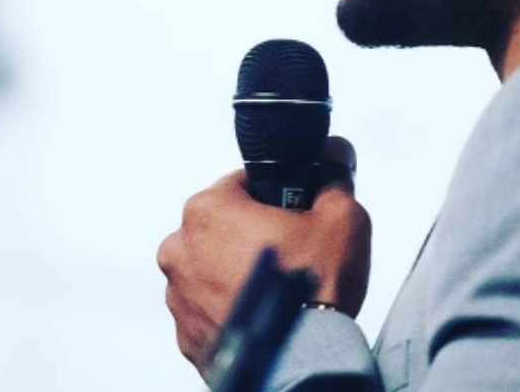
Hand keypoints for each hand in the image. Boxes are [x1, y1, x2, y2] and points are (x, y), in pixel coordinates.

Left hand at [156, 136, 370, 375]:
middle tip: (290, 255)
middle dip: (252, 236)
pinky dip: (230, 311)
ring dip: (236, 273)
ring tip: (278, 292)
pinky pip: (209, 310)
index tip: (294, 214)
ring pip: (211, 268)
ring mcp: (178, 296)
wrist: (300, 367)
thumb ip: (333, 178)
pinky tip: (264, 318)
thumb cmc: (312, 289)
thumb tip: (334, 153)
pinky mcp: (186, 337)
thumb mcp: (340, 218)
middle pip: (223, 226)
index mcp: (207, 208)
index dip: (274, 196)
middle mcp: (180, 248)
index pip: (242, 184)